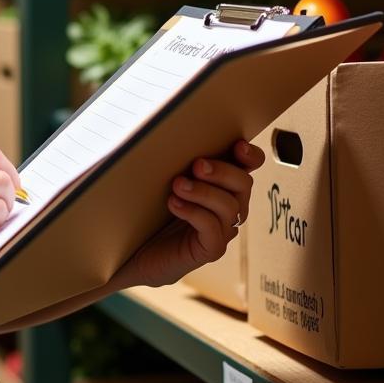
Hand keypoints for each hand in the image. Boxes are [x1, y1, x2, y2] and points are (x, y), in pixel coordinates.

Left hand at [112, 139, 264, 289]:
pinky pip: (214, 231)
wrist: (132, 251)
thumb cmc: (146, 210)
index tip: (237, 145)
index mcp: (220, 185)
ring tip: (177, 184)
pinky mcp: (208, 250)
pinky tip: (174, 204)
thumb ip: (171, 159)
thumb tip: (163, 132)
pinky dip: (195, 214)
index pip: (248, 168)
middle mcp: (227, 207)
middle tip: (197, 165)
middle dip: (223, 171)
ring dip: (204, 192)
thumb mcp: (159, 179)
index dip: (251, 156)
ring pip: (229, 207)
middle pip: (243, 184)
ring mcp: (221, 230)